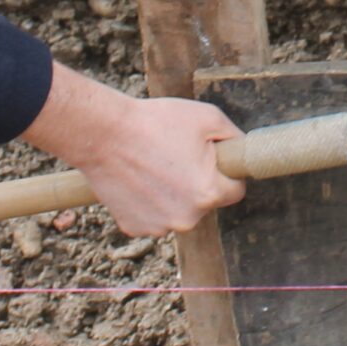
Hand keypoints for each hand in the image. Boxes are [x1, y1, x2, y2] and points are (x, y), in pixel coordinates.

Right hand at [20, 64, 244, 235]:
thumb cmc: (155, 122)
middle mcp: (187, 218)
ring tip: (154, 166)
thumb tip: (243, 153)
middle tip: (177, 157)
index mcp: (208, 193)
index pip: (235, 190)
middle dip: (198, 183)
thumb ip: (235, 138)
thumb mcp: (208, 118)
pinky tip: (138, 180)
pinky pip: (154, 216)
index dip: (225, 171)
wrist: (103, 134)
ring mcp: (159, 227)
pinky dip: (149, 202)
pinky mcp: (135, 228)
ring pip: (180, 211)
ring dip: (173, 195)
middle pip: (206, 202)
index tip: (210, 159)